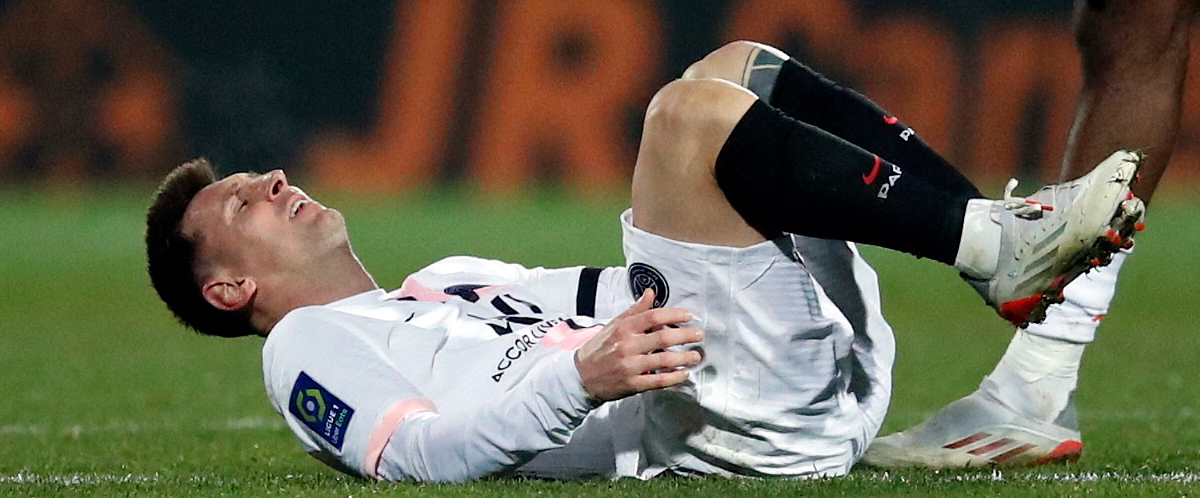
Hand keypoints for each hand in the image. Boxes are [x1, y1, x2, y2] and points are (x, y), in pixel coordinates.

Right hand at [574, 289, 703, 401]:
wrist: (581, 376)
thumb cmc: (600, 348)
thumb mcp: (614, 325)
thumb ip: (635, 310)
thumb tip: (651, 292)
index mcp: (623, 328)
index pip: (652, 317)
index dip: (673, 314)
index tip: (688, 315)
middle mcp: (627, 346)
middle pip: (662, 338)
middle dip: (685, 335)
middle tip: (699, 335)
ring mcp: (630, 366)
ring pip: (663, 360)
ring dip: (683, 358)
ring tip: (696, 356)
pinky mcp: (632, 384)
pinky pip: (658, 380)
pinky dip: (674, 377)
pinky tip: (684, 374)